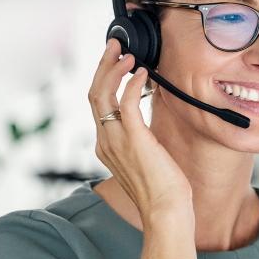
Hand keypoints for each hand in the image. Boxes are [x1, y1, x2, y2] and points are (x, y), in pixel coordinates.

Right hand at [88, 39, 192, 221]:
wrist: (165, 212)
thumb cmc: (163, 190)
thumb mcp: (148, 158)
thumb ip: (142, 138)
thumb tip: (150, 119)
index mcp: (106, 145)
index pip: (97, 104)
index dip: (103, 79)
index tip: (115, 61)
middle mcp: (105, 141)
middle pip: (93, 93)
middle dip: (102, 66)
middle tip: (114, 47)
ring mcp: (116, 140)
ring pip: (102, 94)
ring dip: (113, 70)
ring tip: (127, 55)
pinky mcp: (134, 140)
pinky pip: (126, 103)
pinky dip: (132, 84)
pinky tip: (143, 74)